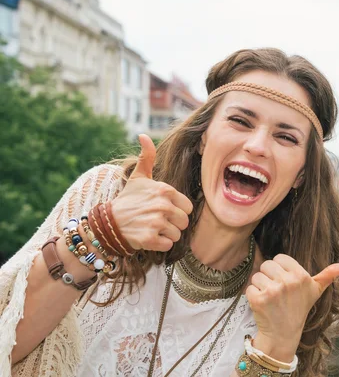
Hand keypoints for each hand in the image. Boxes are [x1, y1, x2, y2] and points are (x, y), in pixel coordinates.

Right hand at [109, 134, 193, 251]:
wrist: (108, 222)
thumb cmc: (128, 199)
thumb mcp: (139, 176)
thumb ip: (147, 157)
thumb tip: (143, 135)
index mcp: (165, 190)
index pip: (188, 207)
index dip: (177, 211)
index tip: (164, 210)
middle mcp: (162, 206)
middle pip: (184, 222)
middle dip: (173, 224)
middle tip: (157, 221)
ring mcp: (156, 223)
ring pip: (177, 235)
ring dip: (166, 235)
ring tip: (152, 228)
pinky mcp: (150, 239)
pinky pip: (168, 245)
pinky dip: (159, 245)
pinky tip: (149, 237)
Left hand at [245, 254, 338, 361]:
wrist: (283, 334)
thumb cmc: (299, 308)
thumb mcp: (316, 291)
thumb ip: (330, 274)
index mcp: (301, 275)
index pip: (279, 258)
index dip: (280, 270)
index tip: (286, 283)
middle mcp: (288, 281)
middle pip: (267, 264)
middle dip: (269, 276)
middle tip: (278, 292)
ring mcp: (272, 291)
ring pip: (257, 275)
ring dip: (260, 286)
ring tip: (271, 299)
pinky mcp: (258, 299)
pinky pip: (249, 287)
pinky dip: (253, 295)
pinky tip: (263, 305)